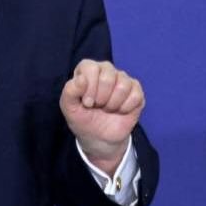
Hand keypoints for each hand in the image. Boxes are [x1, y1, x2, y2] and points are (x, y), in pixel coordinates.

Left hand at [60, 59, 143, 174]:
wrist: (98, 137)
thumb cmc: (82, 118)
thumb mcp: (69, 108)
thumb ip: (70, 91)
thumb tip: (81, 79)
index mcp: (88, 70)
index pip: (91, 68)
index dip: (89, 87)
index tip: (87, 103)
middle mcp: (106, 70)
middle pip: (108, 77)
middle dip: (101, 98)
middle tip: (98, 106)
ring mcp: (123, 79)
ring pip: (123, 86)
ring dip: (113, 104)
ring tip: (108, 109)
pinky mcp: (136, 90)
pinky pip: (135, 95)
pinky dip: (125, 108)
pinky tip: (119, 111)